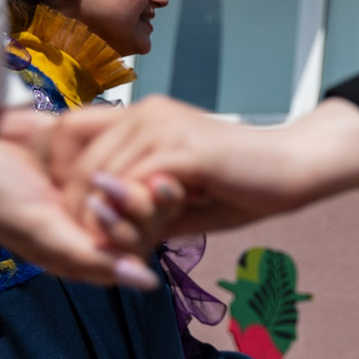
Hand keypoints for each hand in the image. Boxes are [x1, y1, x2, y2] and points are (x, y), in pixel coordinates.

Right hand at [0, 108, 163, 287]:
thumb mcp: (39, 230)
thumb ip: (91, 257)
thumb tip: (149, 282)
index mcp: (80, 251)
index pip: (137, 250)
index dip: (138, 229)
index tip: (115, 205)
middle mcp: (92, 222)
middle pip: (149, 218)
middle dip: (141, 201)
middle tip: (116, 181)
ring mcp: (95, 187)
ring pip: (144, 184)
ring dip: (134, 173)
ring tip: (106, 164)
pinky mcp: (94, 152)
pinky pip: (127, 151)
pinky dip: (120, 144)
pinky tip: (100, 138)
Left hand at [48, 97, 358, 241]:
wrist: (295, 170)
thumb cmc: (243, 186)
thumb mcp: (177, 197)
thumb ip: (135, 206)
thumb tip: (96, 234)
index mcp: (143, 115)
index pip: (68, 134)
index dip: (63, 176)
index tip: (83, 214)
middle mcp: (146, 112)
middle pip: (77, 159)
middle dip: (78, 209)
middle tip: (97, 244)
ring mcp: (162, 126)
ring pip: (98, 176)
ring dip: (102, 220)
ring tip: (119, 247)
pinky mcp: (182, 150)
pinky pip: (130, 187)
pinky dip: (128, 220)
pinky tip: (143, 240)